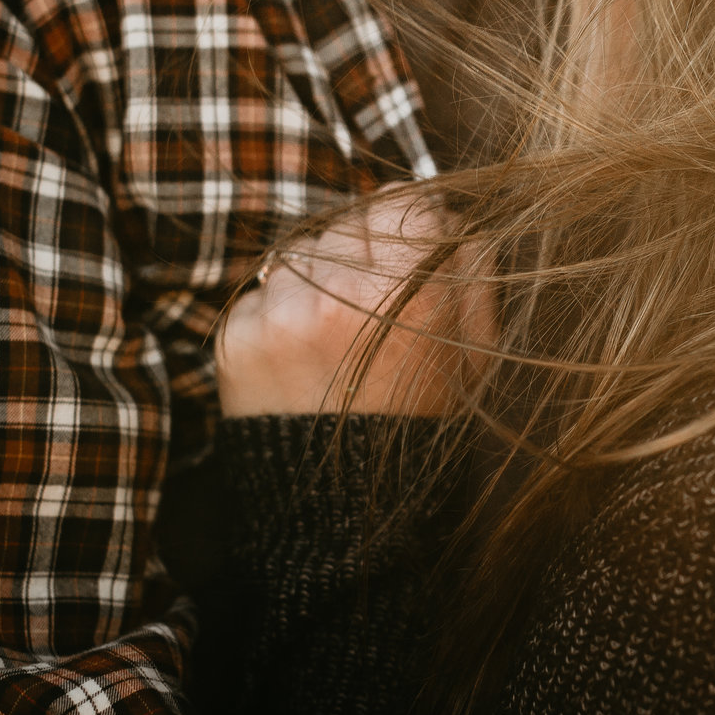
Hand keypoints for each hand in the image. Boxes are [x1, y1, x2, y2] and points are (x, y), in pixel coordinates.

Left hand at [216, 192, 481, 417]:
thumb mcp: (475, 353)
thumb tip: (449, 214)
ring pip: (296, 257)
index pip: (400, 202)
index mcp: (411, 290)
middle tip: (369, 319)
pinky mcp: (239, 338)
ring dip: (312, 286)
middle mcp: (342, 292)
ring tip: (332, 347)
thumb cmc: (421, 423)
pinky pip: (259, 295)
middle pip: (345, 225)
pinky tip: (299, 365)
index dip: (406, 227)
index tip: (403, 255)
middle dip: (358, 258)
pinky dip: (276, 320)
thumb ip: (472, 271)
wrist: (346, 511)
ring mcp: (284, 314)